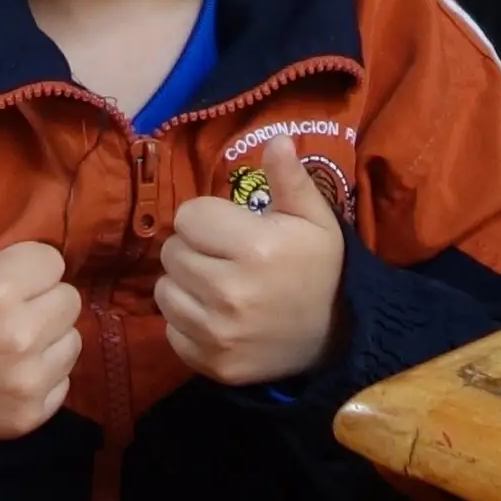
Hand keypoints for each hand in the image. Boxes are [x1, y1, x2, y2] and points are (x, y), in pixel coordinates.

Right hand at [0, 174, 75, 470]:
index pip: (51, 262)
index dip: (24, 266)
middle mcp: (19, 337)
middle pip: (69, 299)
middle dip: (40, 298)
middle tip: (2, 309)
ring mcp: (26, 381)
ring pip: (72, 340)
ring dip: (47, 336)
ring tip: (8, 339)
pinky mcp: (29, 415)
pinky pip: (64, 381)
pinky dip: (43, 375)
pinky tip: (8, 371)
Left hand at [154, 193, 343, 390]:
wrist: (336, 339)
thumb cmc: (320, 269)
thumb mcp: (315, 219)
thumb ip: (289, 178)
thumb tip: (276, 137)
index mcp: (255, 249)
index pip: (188, 217)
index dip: (207, 219)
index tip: (230, 230)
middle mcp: (230, 292)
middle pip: (171, 253)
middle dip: (193, 250)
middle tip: (223, 258)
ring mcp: (218, 333)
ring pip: (164, 291)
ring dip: (184, 285)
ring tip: (216, 285)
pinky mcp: (211, 363)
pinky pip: (170, 330)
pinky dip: (187, 322)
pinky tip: (216, 317)